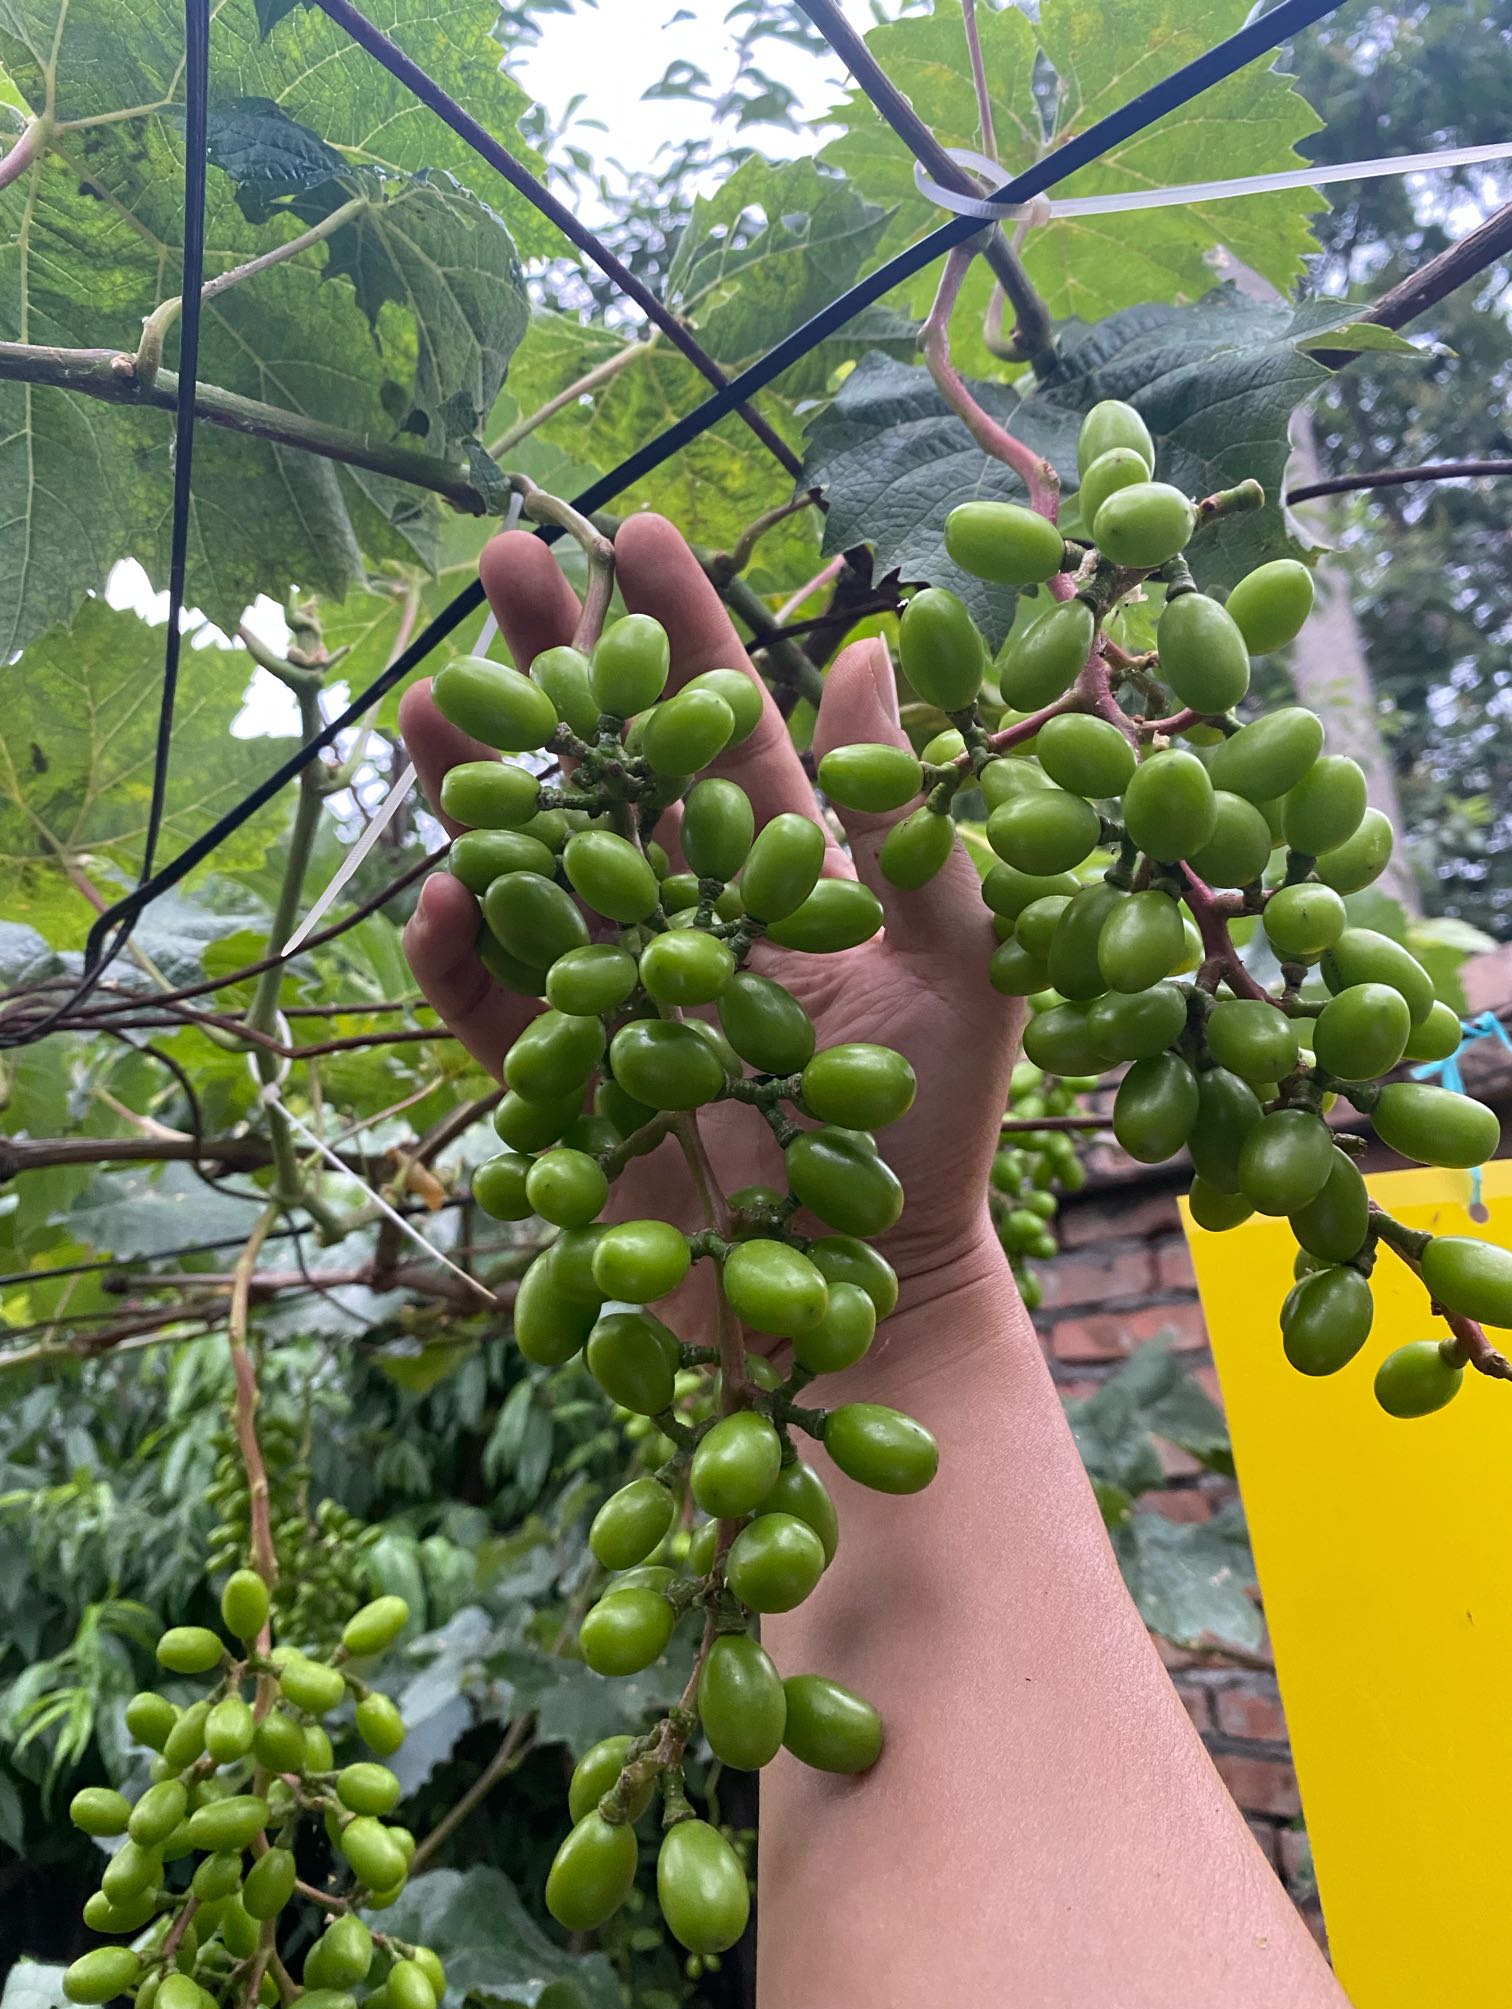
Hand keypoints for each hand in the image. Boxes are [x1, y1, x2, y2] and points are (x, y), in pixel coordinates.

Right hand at [401, 513, 1021, 1314]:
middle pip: (600, 772)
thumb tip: (871, 649)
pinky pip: (491, 1008)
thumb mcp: (962, 968)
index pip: (717, 727)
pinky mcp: (561, 1083)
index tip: (633, 529)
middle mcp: (682, 919)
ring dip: (477, 785)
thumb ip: (913, 823)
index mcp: (776, 878)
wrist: (864, 1298)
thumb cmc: (927, 1137)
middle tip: (498, 556)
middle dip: (552, 668)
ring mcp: (613, 997)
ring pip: (528, 868)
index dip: (677, 630)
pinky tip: (448, 886)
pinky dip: (463, 953)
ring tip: (428, 695)